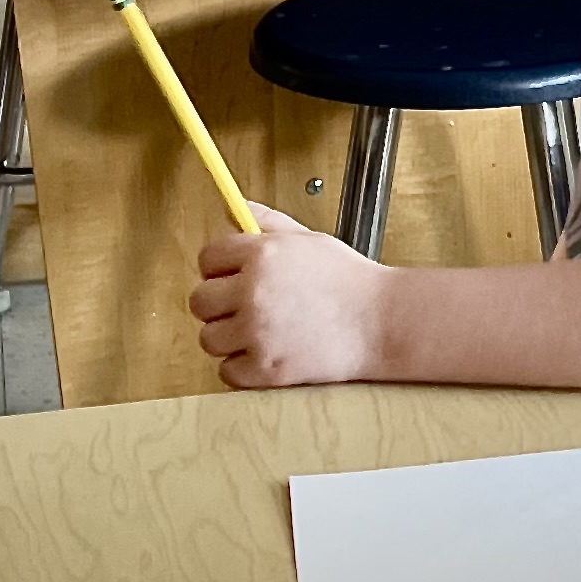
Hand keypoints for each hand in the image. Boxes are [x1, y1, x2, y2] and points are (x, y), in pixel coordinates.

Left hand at [188, 204, 387, 387]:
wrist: (380, 321)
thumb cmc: (349, 280)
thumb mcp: (308, 239)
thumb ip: (267, 223)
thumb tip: (235, 210)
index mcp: (262, 254)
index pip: (208, 258)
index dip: (219, 267)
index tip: (231, 276)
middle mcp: (253, 292)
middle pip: (200, 300)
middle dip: (219, 304)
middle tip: (244, 307)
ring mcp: (258, 332)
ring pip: (209, 338)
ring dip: (229, 337)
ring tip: (259, 332)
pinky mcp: (265, 368)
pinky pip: (226, 371)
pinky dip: (242, 367)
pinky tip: (266, 354)